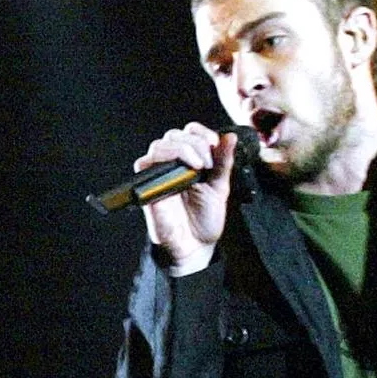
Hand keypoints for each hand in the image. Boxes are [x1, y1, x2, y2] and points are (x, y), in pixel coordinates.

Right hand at [134, 124, 235, 275]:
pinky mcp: (147, 185)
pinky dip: (166, 159)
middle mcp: (172, 164)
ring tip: (200, 166)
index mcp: (190, 160)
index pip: (190, 132)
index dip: (202, 133)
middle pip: (175, 134)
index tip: (215, 145)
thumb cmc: (204, 219)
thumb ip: (224, 161)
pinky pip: (146, 162)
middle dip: (196, 142)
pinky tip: (185, 171)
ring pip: (161, 144)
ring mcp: (159, 173)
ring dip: (184, 149)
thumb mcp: (221, 185)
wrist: (195, 245)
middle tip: (209, 162)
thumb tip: (230, 137)